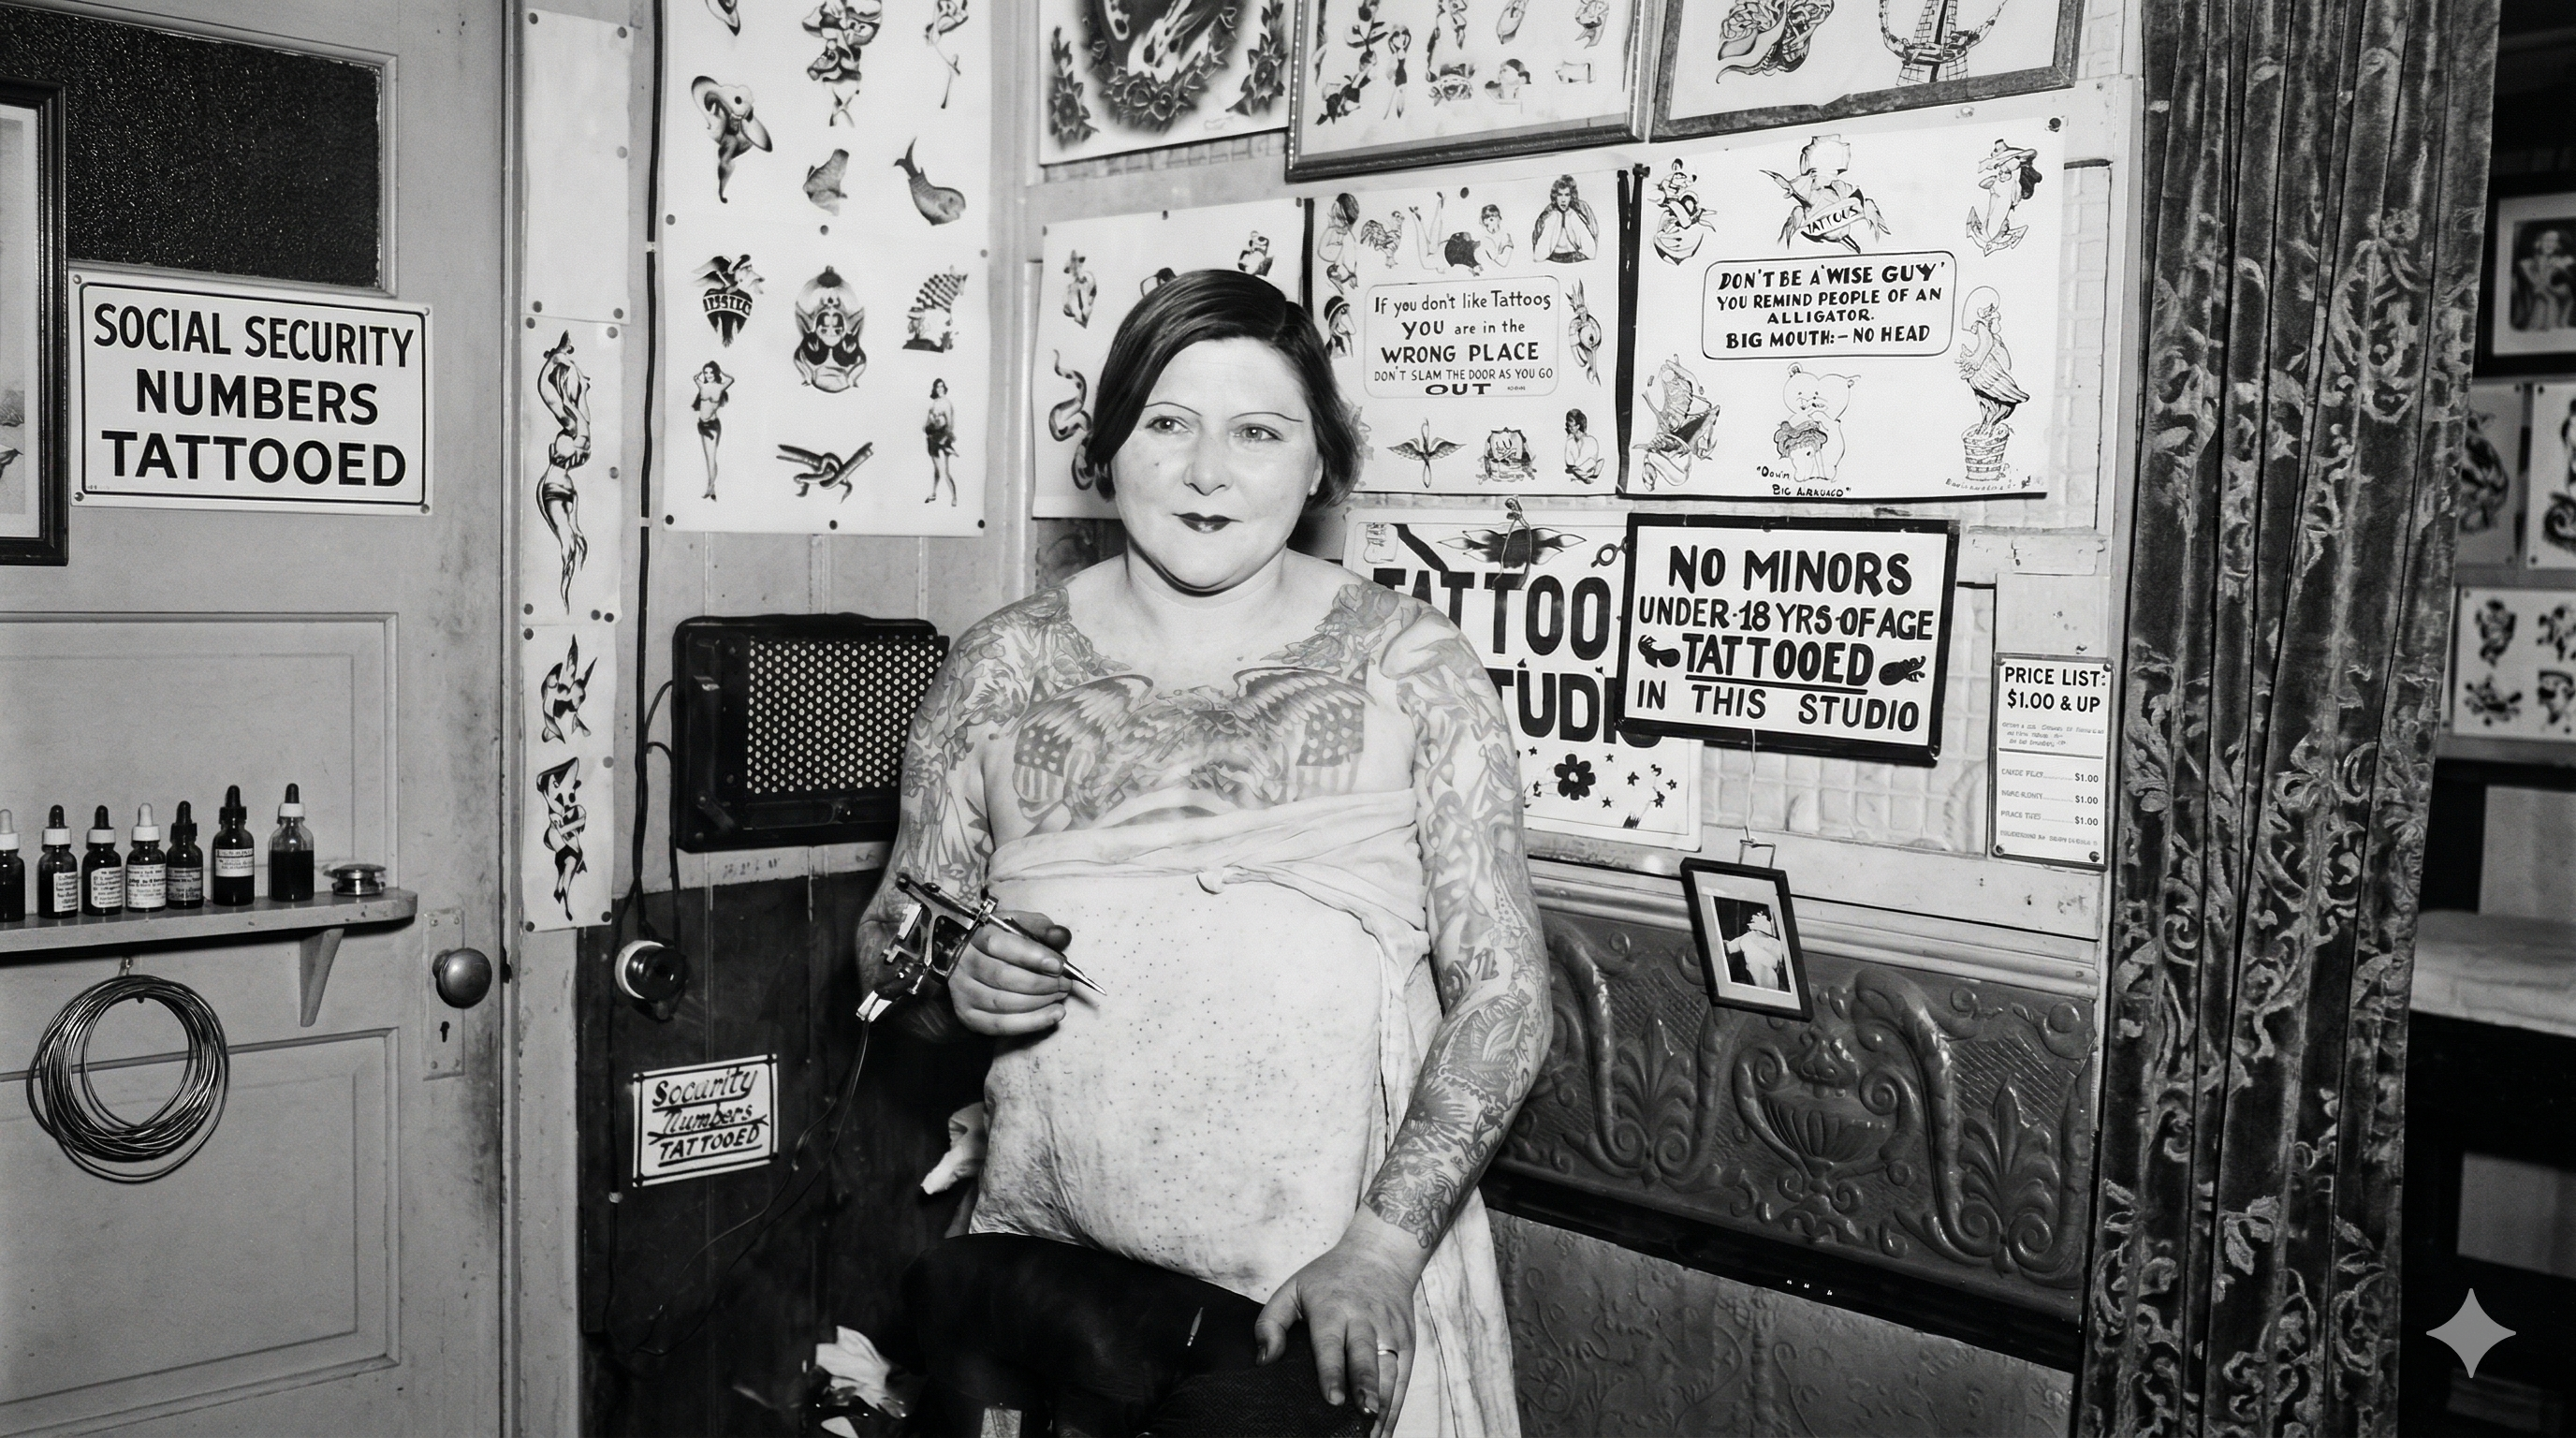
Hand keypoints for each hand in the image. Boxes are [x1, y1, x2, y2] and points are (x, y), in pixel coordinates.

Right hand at [947, 910, 1073, 1036]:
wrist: (970, 964)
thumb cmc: (1000, 944)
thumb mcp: (1017, 925)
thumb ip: (1039, 927)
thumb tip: (1060, 935)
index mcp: (976, 937)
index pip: (999, 945)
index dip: (1030, 956)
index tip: (1057, 965)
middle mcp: (964, 964)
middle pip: (1002, 976)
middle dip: (1041, 982)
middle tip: (1064, 983)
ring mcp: (963, 992)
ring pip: (1002, 1003)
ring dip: (1039, 1002)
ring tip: (1060, 996)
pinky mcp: (968, 1016)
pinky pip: (1001, 1025)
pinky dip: (1031, 1022)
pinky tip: (1053, 1015)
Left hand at [1254, 1212, 1428, 1430]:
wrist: (1381, 1255)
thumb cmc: (1329, 1278)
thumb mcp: (1292, 1288)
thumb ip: (1271, 1322)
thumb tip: (1265, 1360)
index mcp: (1333, 1307)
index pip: (1332, 1343)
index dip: (1333, 1372)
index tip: (1333, 1399)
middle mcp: (1365, 1321)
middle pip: (1367, 1357)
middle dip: (1366, 1387)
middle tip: (1363, 1414)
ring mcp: (1391, 1333)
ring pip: (1390, 1373)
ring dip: (1383, 1404)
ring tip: (1373, 1436)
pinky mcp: (1408, 1344)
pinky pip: (1403, 1381)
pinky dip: (1395, 1409)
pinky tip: (1382, 1433)